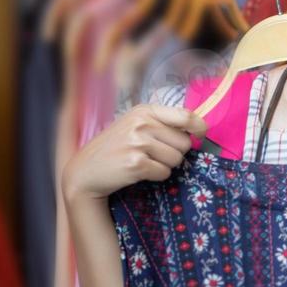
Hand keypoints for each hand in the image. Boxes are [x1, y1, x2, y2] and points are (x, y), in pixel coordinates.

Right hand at [62, 104, 206, 200]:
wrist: (86, 170)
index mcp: (145, 110)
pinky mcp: (136, 163)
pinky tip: (139, 171)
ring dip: (165, 165)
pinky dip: (156, 176)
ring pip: (176, 159)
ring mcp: (138, 143)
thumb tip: (198, 127)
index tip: (200, 135)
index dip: (199, 128)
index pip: (187, 116)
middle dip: (175, 152)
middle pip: (185, 142)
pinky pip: (165, 173)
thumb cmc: (116, 147)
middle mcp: (142, 123)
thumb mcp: (136, 125)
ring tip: (145, 162)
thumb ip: (163, 123)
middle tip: (154, 154)